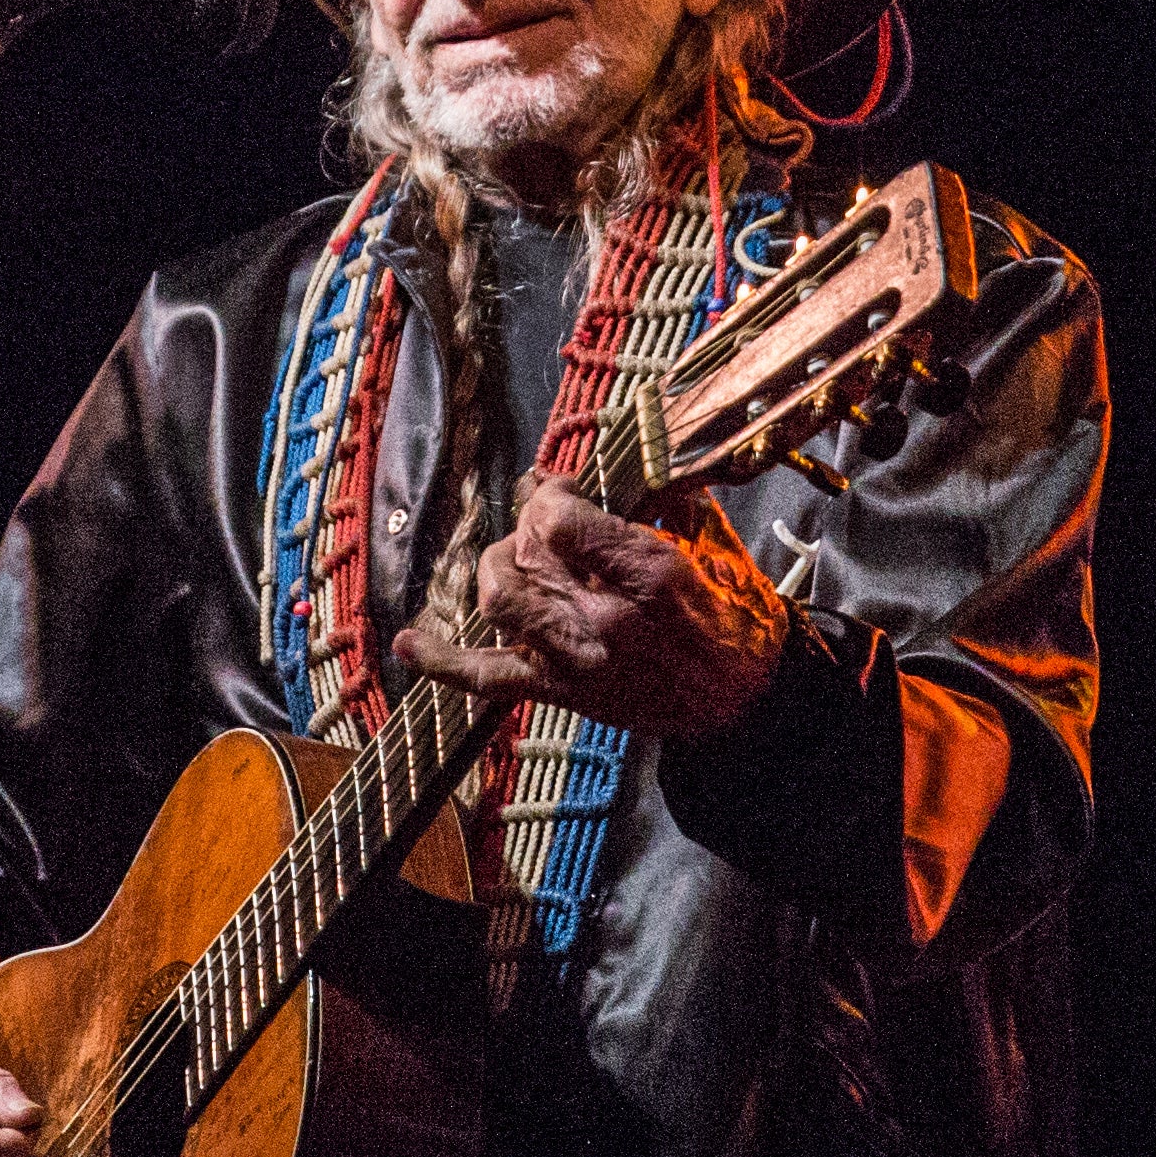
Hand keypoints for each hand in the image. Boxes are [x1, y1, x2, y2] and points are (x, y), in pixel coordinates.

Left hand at [396, 473, 790, 738]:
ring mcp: (575, 659)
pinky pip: (488, 677)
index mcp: (647, 575)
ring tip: (527, 561)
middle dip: (530, 527)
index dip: (550, 496)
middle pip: (525, 552)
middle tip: (552, 526)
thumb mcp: (711, 544)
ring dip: (502, 567)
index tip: (562, 492)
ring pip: (498, 598)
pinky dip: (445, 663)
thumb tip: (623, 454)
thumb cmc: (734, 617)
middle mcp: (603, 619)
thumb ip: (662, 497)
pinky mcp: (560, 692)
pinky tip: (410, 646)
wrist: (745, 702)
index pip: (558, 519)